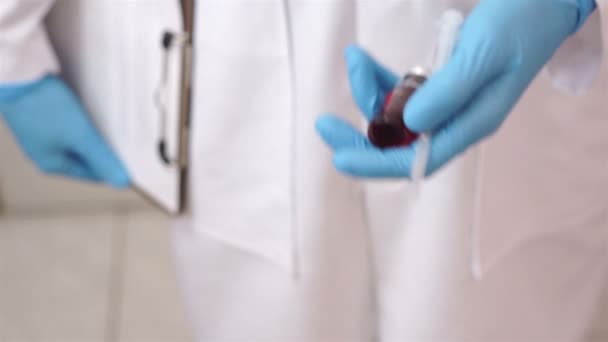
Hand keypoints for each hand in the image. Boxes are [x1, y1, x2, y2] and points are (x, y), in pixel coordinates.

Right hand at [0, 75, 129, 187]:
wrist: (15, 75)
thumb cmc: (43, 106)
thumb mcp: (80, 135)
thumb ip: (102, 159)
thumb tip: (121, 182)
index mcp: (52, 164)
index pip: (91, 174)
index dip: (112, 168)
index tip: (132, 164)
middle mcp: (43, 153)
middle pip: (83, 159)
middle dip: (103, 153)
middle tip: (124, 145)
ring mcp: (40, 135)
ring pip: (76, 143)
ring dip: (93, 137)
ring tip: (110, 128)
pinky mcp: (40, 117)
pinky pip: (68, 128)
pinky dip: (81, 124)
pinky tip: (89, 115)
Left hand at [316, 0, 595, 177]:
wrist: (542, 1)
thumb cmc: (518, 24)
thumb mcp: (480, 56)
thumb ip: (447, 92)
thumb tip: (407, 127)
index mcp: (470, 124)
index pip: (418, 159)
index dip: (376, 164)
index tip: (339, 160)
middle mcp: (455, 121)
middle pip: (399, 144)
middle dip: (359, 135)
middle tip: (323, 123)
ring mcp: (445, 104)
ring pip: (394, 114)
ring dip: (368, 91)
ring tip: (355, 58)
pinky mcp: (439, 85)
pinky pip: (400, 91)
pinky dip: (379, 77)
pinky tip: (362, 58)